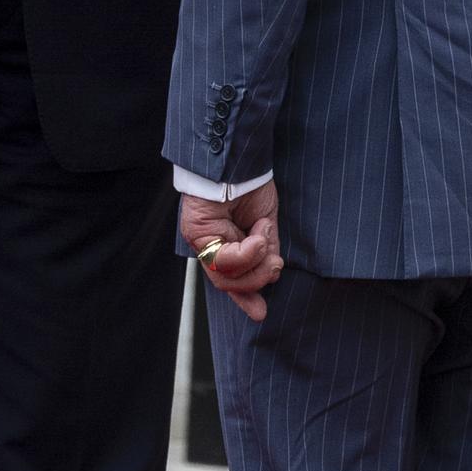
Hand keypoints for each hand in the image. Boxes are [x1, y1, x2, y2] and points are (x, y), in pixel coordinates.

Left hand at [181, 182, 282, 321]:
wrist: (239, 158)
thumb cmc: (250, 186)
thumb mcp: (265, 226)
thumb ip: (264, 255)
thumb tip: (269, 282)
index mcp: (225, 245)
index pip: (231, 280)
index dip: (245, 298)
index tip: (260, 312)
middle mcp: (209, 246)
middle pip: (229, 283)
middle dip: (257, 278)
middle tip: (275, 264)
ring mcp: (200, 240)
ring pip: (226, 277)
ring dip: (255, 263)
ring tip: (265, 239)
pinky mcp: (196, 232)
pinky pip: (224, 260)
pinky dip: (247, 253)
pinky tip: (258, 235)